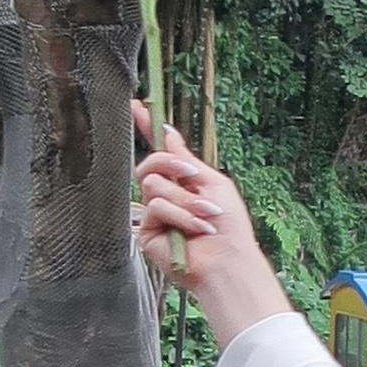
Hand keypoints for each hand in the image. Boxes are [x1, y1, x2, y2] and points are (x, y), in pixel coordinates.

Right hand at [132, 108, 292, 345]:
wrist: (228, 260)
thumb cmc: (229, 225)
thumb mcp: (212, 183)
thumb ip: (186, 159)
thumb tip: (169, 132)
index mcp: (182, 182)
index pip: (161, 153)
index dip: (147, 129)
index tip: (136, 106)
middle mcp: (165, 196)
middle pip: (151, 164)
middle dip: (172, 167)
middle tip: (196, 179)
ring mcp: (154, 214)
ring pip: (152, 184)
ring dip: (185, 199)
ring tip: (206, 218)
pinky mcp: (147, 232)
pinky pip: (155, 206)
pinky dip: (180, 215)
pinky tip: (195, 230)